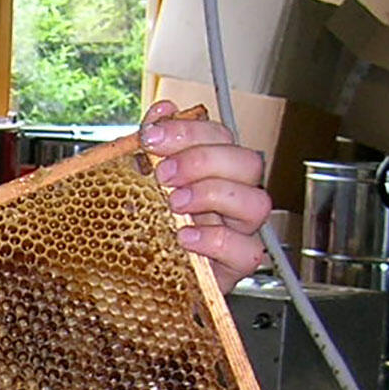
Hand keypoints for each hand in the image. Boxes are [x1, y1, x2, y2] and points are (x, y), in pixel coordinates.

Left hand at [138, 100, 270, 293]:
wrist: (131, 281)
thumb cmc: (142, 228)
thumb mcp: (136, 182)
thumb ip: (150, 144)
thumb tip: (163, 108)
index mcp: (212, 171)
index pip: (220, 136)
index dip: (189, 131)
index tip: (150, 137)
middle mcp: (230, 197)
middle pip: (248, 163)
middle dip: (204, 160)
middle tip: (163, 174)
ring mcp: (237, 231)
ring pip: (257, 203)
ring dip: (214, 195)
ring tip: (174, 204)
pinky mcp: (234, 266)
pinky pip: (248, 251)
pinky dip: (216, 240)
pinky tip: (185, 236)